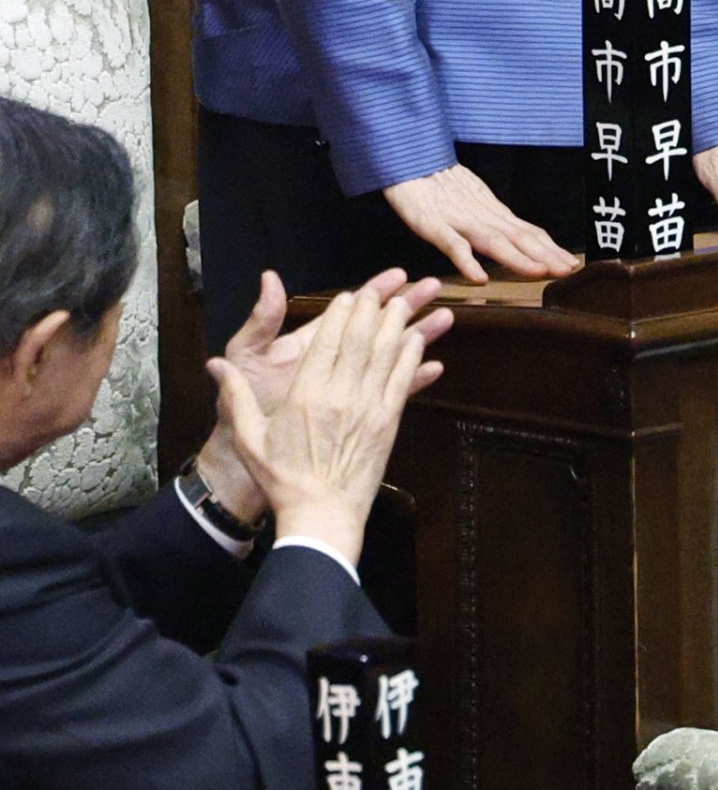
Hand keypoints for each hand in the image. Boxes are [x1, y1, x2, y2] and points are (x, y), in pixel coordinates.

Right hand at [206, 285, 430, 567]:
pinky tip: (416, 339)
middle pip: (360, 340)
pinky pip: (403, 380)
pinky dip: (412, 356)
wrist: (320, 514)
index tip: (348, 296)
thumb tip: (214, 366)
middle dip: (372, 310)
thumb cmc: (282, 479)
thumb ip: (235, 398)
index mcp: (305, 395)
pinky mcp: (388, 422)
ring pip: (386, 354)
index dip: (341, 314)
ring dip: (397, 324)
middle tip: (380, 289)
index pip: (326, 342)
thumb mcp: (249, 438)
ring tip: (405, 301)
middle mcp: (340, 395)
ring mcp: (368, 408)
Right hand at [383, 164, 579, 284]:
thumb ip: (492, 221)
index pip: (528, 232)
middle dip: (545, 255)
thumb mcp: (473, 201)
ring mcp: (459, 220)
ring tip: (539, 272)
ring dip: (517, 258)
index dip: (550, 248)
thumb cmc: (440, 183)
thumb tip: (515, 238)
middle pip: (519, 238)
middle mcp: (483, 216)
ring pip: (493, 242)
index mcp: (493, 213)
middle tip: (568, 270)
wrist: (410, 160)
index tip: (571, 263)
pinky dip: (467, 261)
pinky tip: (479, 278)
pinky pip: (452, 245)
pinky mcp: (433, 224)